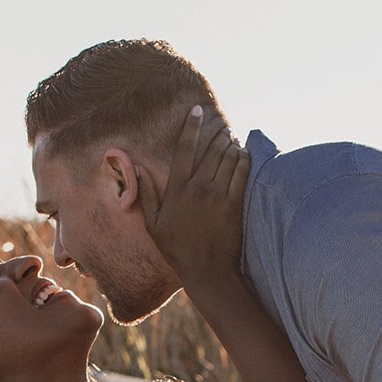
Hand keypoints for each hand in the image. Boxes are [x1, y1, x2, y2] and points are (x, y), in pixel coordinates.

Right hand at [135, 105, 249, 282]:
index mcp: (177, 190)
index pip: (184, 149)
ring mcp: (218, 195)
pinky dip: (243, 158)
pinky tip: (243, 153)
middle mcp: (198, 188)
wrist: (206, 270)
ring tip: (231, 138)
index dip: (191, 126)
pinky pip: (242, 172)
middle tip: (221, 124)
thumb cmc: (177, 249)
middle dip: (217, 133)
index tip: (197, 110)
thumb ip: (147, 194)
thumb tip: (137, 168)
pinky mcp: (235, 204)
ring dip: (231, 144)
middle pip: (211, 149)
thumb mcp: (153, 225)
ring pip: (228, 158)